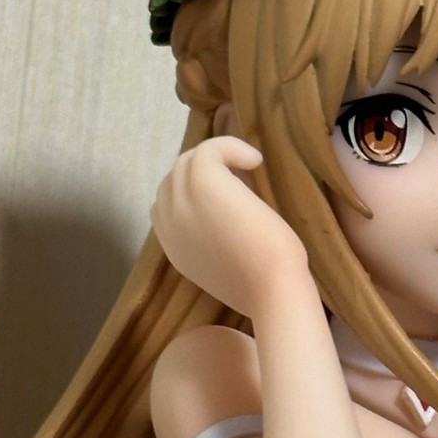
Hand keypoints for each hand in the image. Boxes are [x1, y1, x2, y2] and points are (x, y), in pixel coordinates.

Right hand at [151, 136, 308, 317]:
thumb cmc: (265, 287)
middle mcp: (169, 224)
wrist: (273, 291)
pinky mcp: (202, 183)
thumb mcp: (229, 269)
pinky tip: (254, 160)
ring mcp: (181, 203)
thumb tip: (229, 221)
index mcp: (174, 248)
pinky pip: (208, 149)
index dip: (190, 194)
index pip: (164, 206)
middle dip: (201, 172)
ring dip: (216, 159)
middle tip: (238, 176)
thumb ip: (216, 246)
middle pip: (173, 179)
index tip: (222, 195)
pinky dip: (232, 147)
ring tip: (247, 166)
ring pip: (186, 162)